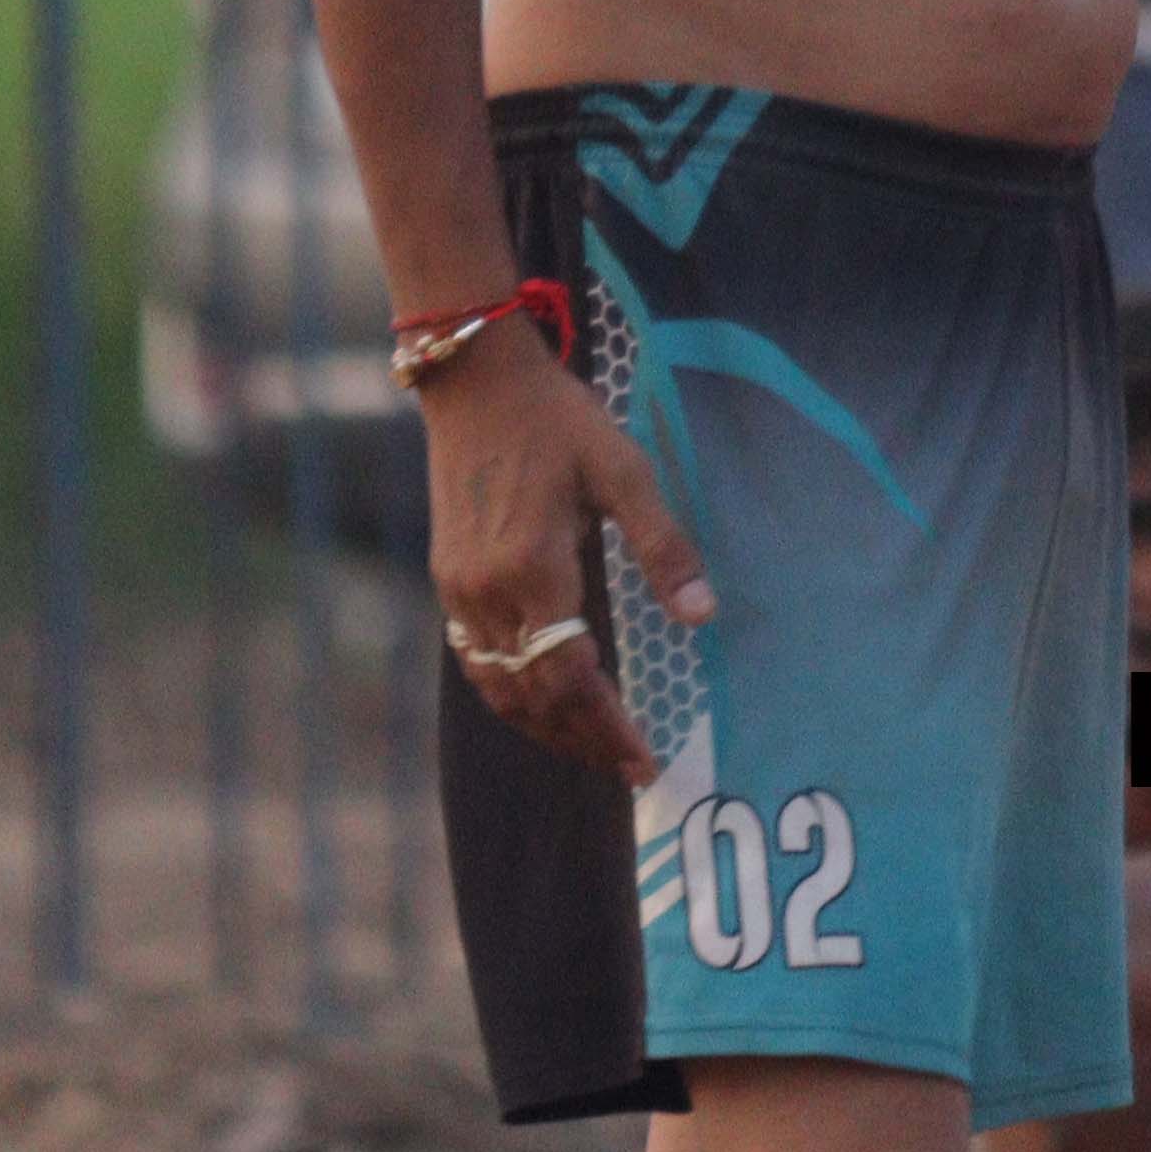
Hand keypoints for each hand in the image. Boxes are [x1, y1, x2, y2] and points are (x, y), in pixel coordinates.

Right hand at [420, 331, 720, 787]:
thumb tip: (703, 616)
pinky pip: (477, 662)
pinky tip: (545, 699)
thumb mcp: (623, 470)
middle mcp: (487, 592)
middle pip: (534, 697)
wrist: (475, 381)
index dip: (608, 728)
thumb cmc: (558, 420)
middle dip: (583, 741)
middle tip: (630, 769)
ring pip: (499, 689)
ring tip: (594, 748)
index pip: (571, 678)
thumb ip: (662, 546)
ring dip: (546, 727)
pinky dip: (513, 695)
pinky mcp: (447, 581)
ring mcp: (459, 590)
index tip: (646, 762)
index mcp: (534, 568)